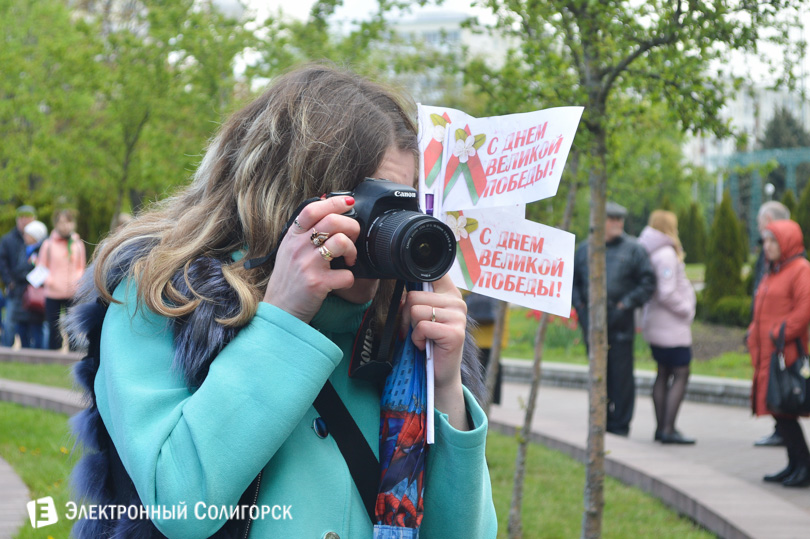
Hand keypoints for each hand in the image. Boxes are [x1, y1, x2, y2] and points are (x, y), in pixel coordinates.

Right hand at [263, 196, 359, 322]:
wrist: (280, 310)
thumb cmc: (289, 279)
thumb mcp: (289, 249)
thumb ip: (304, 229)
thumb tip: (323, 201)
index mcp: (292, 236)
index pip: (313, 209)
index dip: (334, 202)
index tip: (349, 202)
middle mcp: (298, 248)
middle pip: (333, 222)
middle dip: (352, 228)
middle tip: (352, 239)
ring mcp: (307, 265)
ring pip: (341, 243)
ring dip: (353, 251)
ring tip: (349, 260)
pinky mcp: (317, 283)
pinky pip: (347, 274)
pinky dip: (350, 278)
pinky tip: (342, 280)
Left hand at [400, 274, 468, 429]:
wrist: (438, 373)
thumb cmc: (427, 342)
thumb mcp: (421, 315)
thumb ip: (416, 297)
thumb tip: (399, 285)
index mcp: (450, 292)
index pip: (431, 272)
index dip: (414, 280)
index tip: (410, 294)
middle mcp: (458, 301)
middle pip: (414, 295)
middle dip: (406, 315)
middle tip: (415, 330)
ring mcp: (458, 317)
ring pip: (415, 311)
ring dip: (412, 329)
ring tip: (422, 338)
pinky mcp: (455, 333)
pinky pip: (422, 327)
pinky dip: (417, 339)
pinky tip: (426, 346)